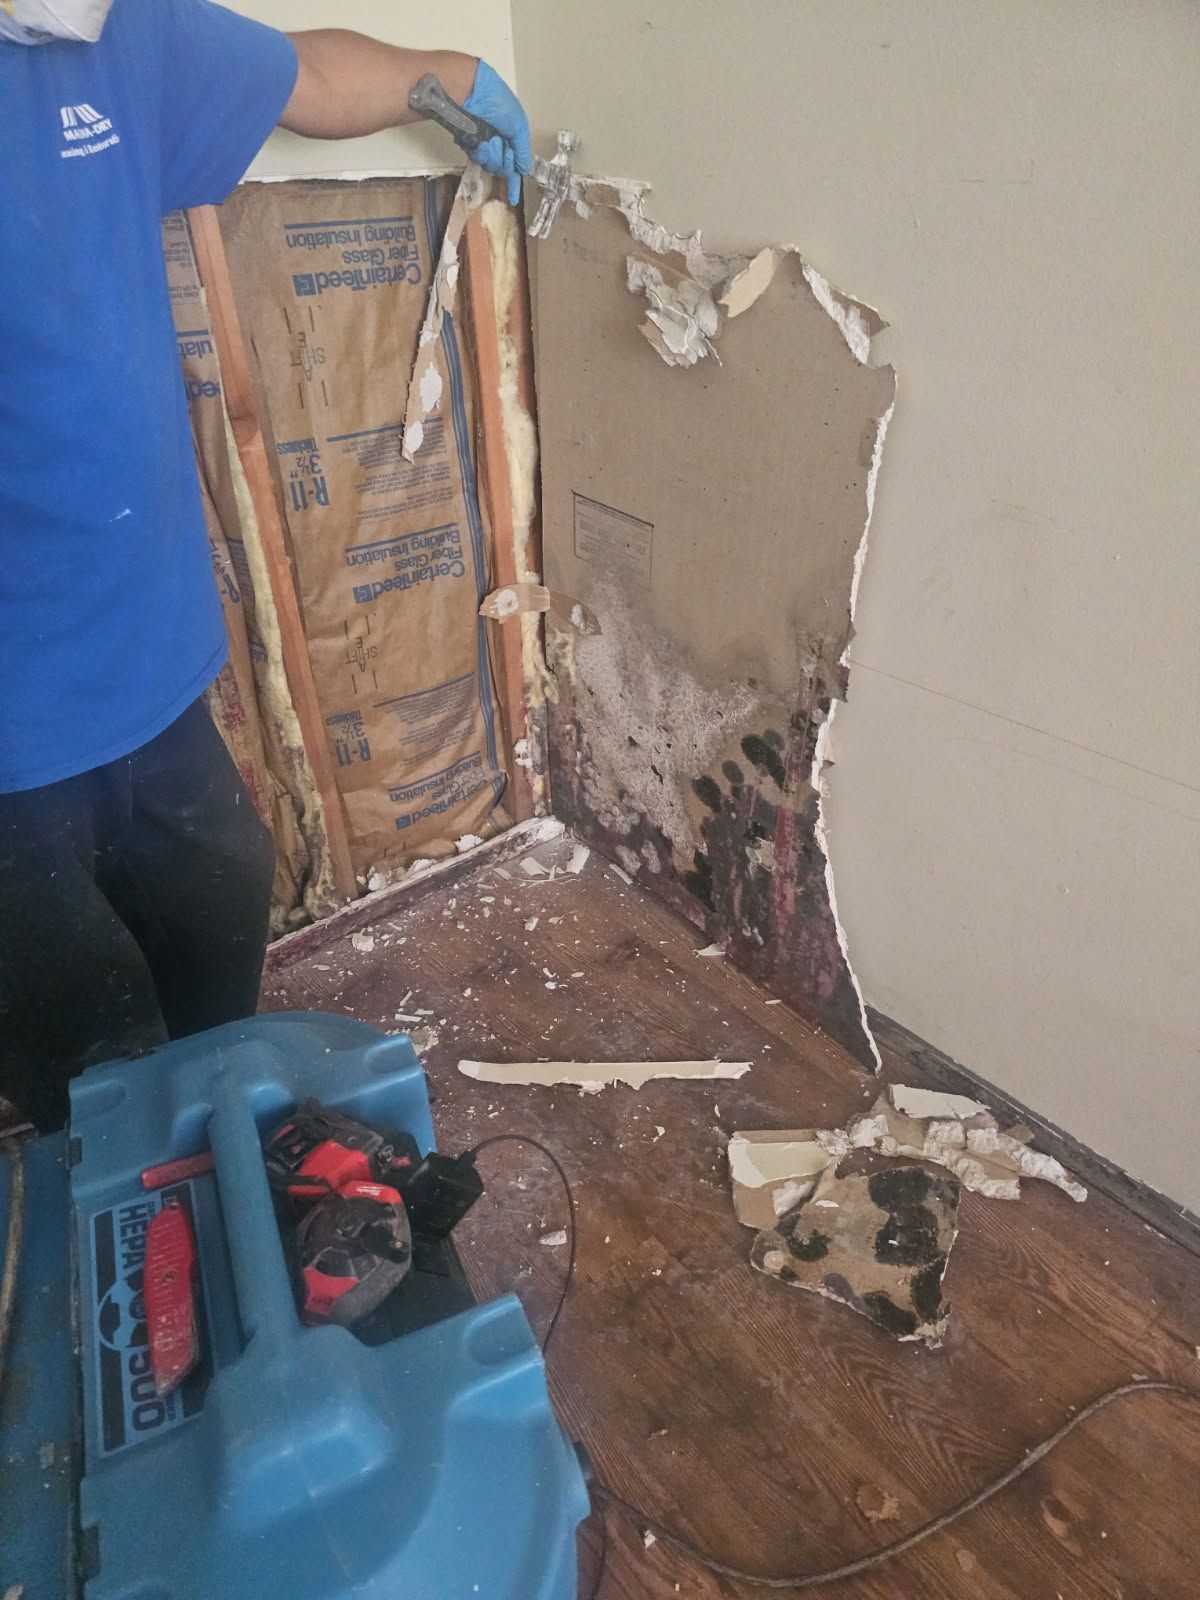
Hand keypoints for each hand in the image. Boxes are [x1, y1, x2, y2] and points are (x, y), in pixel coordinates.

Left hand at [462, 60, 530, 205]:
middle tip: (500, 147)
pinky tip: (475, 140)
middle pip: (502, 166)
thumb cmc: (497, 102)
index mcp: (511, 133)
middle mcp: (497, 138)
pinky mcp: (466, 140)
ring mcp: (481, 140)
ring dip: (490, 155)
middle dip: (503, 161)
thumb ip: (523, 150)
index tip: (513, 198)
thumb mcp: (518, 124)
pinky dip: (477, 151)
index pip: (514, 160)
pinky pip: (474, 156)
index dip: (513, 179)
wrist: (469, 90)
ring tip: (487, 140)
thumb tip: (524, 170)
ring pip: (488, 163)